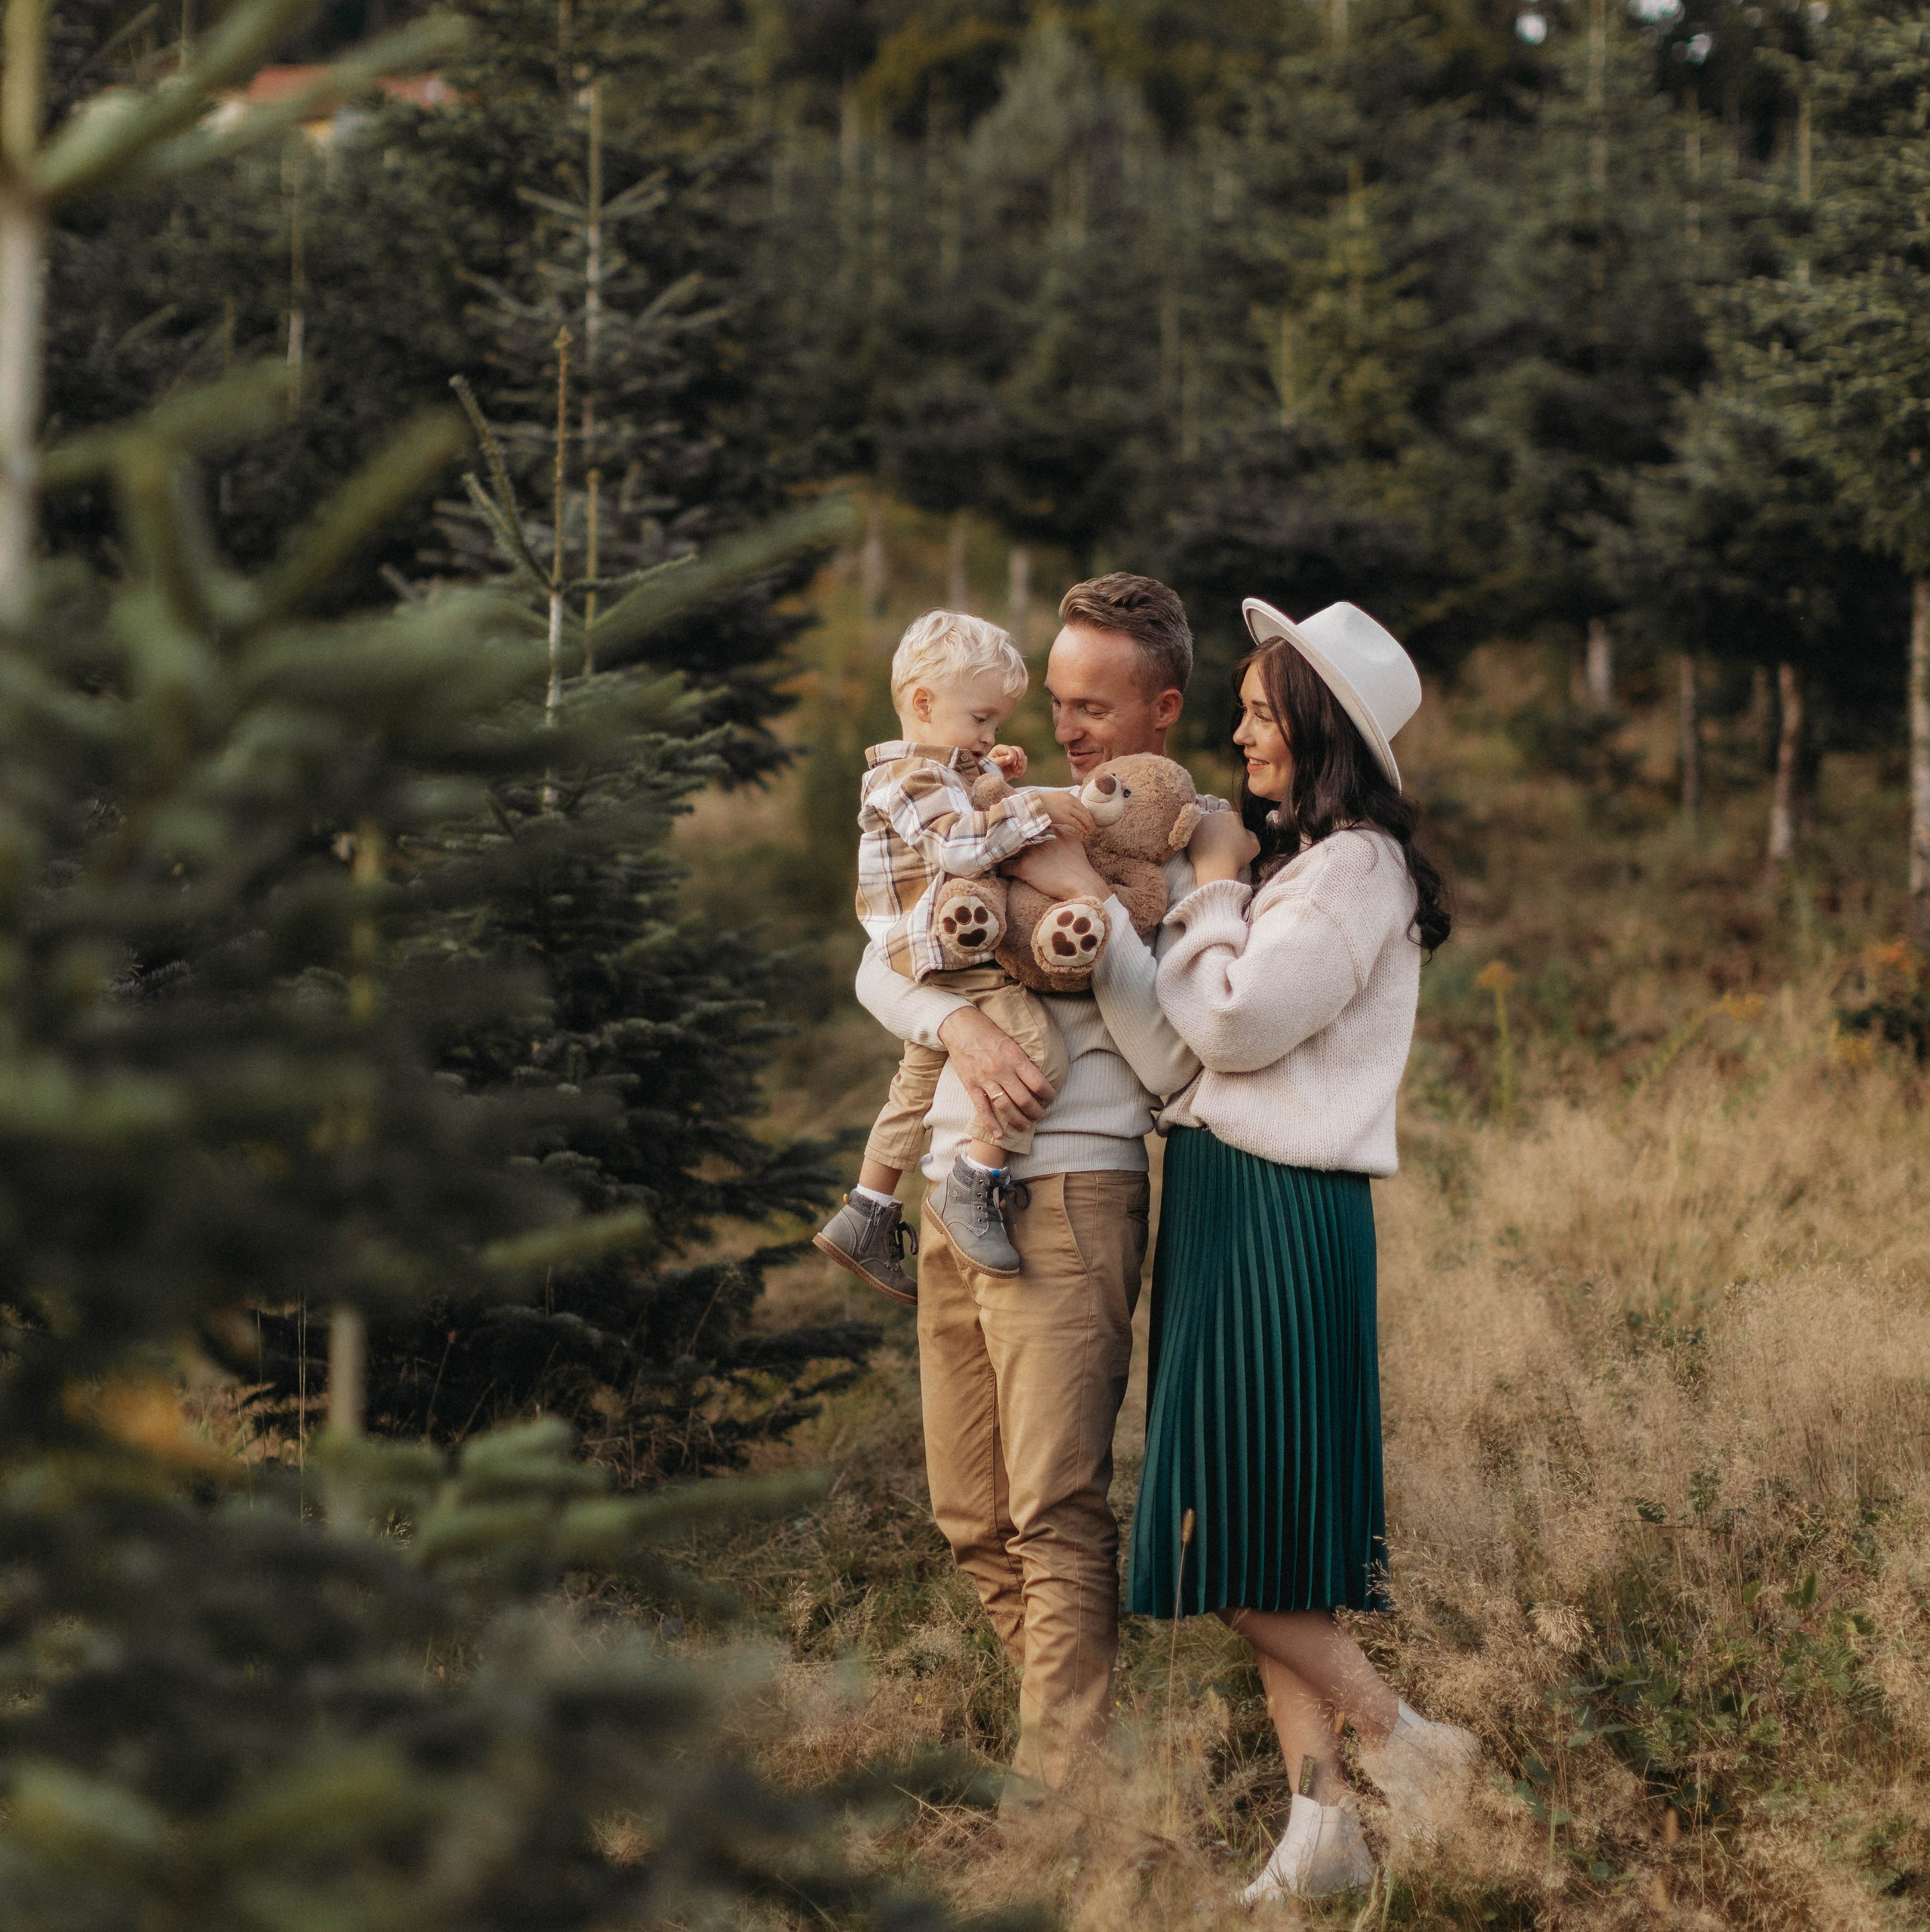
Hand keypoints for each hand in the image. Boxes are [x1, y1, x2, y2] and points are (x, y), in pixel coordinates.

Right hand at [938, 1005, 1054, 1136]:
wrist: (960, 1026)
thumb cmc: (989, 1032)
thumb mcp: (1012, 1042)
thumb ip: (1022, 1061)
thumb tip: (1037, 1078)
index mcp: (1015, 1058)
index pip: (1038, 1084)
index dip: (1049, 1095)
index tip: (1051, 1098)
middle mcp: (1002, 1070)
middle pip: (1024, 1099)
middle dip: (1036, 1112)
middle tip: (1040, 1115)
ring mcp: (985, 1079)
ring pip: (1006, 1107)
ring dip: (1018, 1120)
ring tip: (1025, 1126)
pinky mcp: (971, 1085)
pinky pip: (982, 1109)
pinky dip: (991, 1124)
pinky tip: (999, 1135)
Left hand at [986, 744, 1028, 778]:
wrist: (990, 778)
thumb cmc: (988, 770)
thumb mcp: (993, 765)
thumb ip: (1001, 760)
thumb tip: (1010, 758)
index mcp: (1000, 749)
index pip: (1011, 749)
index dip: (1014, 756)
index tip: (1014, 764)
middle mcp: (1007, 751)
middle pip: (1019, 750)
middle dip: (1020, 759)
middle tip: (1017, 768)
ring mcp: (1012, 757)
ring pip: (1023, 757)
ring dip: (1022, 765)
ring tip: (1017, 773)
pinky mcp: (1016, 764)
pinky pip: (1023, 764)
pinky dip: (1022, 770)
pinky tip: (1017, 776)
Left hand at [1005, 831, 1110, 902]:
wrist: (1080, 882)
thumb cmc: (1079, 865)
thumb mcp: (1073, 841)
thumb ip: (1062, 833)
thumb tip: (1056, 830)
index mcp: (1048, 830)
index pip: (1029, 825)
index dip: (1023, 832)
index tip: (1019, 838)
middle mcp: (1036, 838)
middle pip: (1015, 836)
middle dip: (1011, 842)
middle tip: (1008, 849)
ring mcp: (1029, 851)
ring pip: (1007, 850)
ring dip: (1006, 855)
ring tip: (1005, 861)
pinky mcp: (1023, 866)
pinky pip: (1004, 866)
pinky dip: (1004, 871)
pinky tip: (1008, 874)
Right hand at [1037, 789, 1095, 839]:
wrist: (1033, 806)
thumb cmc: (1041, 804)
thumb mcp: (1054, 799)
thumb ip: (1062, 803)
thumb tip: (1066, 811)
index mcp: (1067, 795)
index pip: (1081, 804)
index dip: (1086, 812)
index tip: (1088, 818)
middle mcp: (1069, 800)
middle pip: (1083, 810)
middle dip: (1088, 818)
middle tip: (1091, 825)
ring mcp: (1067, 808)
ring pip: (1082, 817)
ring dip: (1087, 824)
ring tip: (1089, 829)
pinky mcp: (1064, 817)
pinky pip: (1076, 823)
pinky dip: (1081, 828)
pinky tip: (1084, 831)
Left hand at [1188, 810, 1260, 883]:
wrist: (1216, 868)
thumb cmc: (1237, 857)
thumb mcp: (1254, 845)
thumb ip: (1251, 834)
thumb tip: (1244, 832)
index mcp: (1232, 815)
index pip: (1233, 820)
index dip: (1234, 831)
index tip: (1233, 842)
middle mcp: (1215, 815)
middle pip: (1219, 821)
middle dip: (1221, 830)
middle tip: (1221, 845)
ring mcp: (1201, 822)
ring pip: (1207, 826)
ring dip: (1209, 833)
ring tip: (1212, 848)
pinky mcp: (1190, 832)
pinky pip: (1196, 834)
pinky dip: (1199, 840)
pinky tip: (1204, 850)